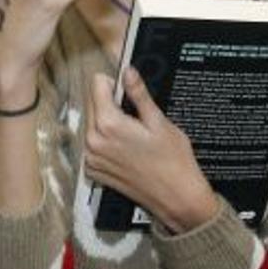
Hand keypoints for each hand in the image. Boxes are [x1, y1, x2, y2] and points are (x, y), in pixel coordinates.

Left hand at [83, 68, 218, 233]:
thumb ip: (138, 94)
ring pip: (91, 122)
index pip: (96, 83)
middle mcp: (93, 141)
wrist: (176, 197)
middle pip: (91, 101)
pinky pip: (92, 143)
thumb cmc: (173, 161)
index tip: (128, 90)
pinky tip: (125, 148)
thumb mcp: (159, 122)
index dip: (114, 82)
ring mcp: (91, 157)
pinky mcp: (93, 170)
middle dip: (110, 101)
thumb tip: (128, 71)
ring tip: (132, 134)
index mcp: (108, 124)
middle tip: (135, 115)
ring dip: (106, 121)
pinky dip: (104, 140)